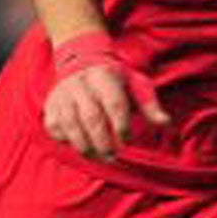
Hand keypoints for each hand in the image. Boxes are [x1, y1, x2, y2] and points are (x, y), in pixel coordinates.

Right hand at [43, 32, 168, 159]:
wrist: (81, 60)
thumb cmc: (115, 79)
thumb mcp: (136, 85)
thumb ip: (150, 105)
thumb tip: (165, 123)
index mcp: (104, 76)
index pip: (114, 103)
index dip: (121, 125)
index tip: (127, 140)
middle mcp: (80, 84)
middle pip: (90, 117)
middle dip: (102, 141)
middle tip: (112, 156)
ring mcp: (62, 94)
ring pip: (70, 124)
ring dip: (84, 146)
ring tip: (98, 157)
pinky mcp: (51, 104)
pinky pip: (54, 127)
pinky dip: (65, 139)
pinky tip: (79, 145)